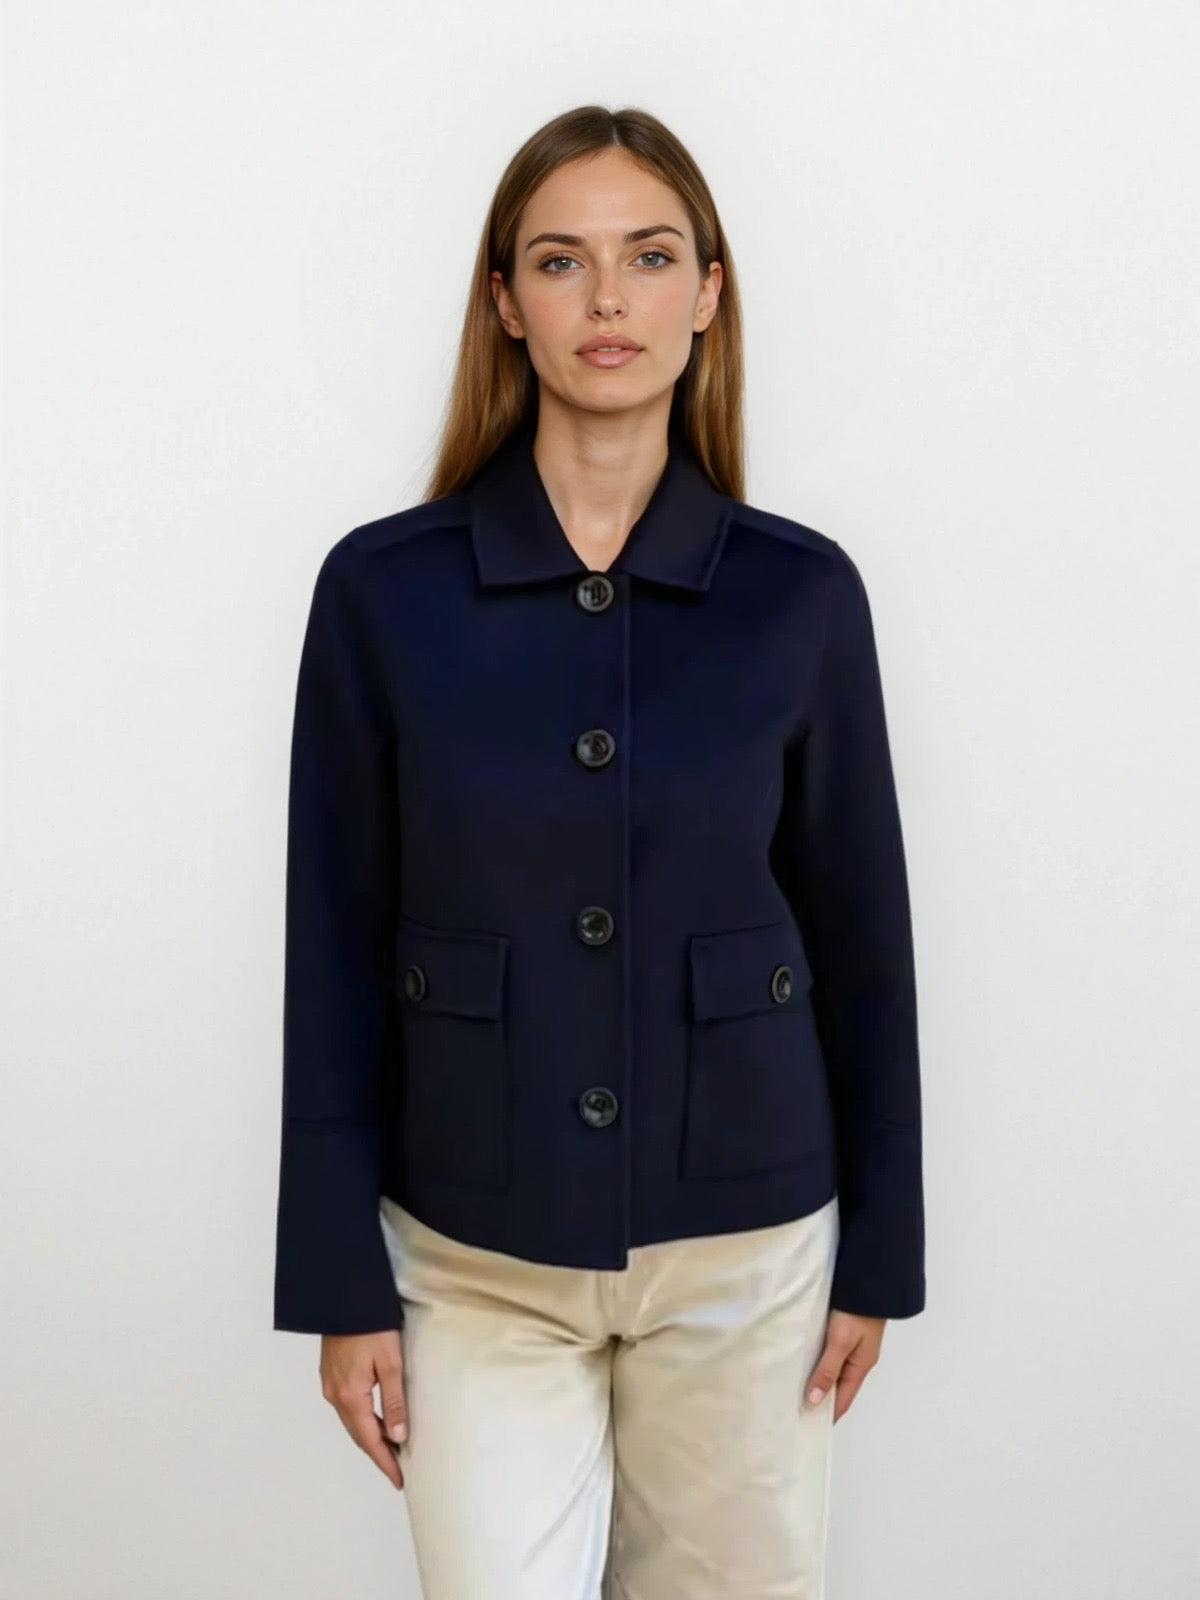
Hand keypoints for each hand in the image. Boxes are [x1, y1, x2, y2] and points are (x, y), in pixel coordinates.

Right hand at [319, 1329, 408, 1488]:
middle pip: (358, 1434)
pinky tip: (374, 1419)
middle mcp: (335, 1394)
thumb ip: (394, 1401)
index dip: (385, 1462)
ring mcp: (330, 1383)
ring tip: (390, 1448)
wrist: (344, 1297)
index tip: (398, 1480)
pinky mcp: (331, 1373)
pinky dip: (362, 1419)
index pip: (369, 1440)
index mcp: (350, 1396)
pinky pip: (347, 1406)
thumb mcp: (390, 1362)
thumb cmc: (370, 1325)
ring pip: (352, 1420)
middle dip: (378, 1453)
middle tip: (397, 1470)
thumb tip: (397, 1437)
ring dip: (370, 1436)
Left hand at [804, 1309, 884, 1422]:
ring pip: (835, 1371)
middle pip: (839, 1388)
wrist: (869, 1282)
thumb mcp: (840, 1342)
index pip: (843, 1401)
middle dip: (821, 1400)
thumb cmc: (856, 1312)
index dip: (827, 1415)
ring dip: (819, 1381)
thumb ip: (827, 1370)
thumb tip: (815, 1401)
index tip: (808, 1427)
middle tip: (796, 1410)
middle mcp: (858, 1360)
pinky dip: (820, 1364)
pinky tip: (805, 1363)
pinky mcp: (847, 1333)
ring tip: (796, 1390)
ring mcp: (854, 1347)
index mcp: (860, 1367)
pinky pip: (832, 1356)